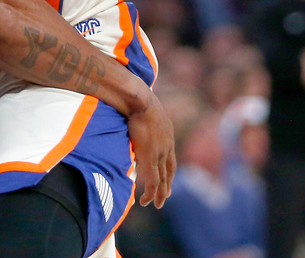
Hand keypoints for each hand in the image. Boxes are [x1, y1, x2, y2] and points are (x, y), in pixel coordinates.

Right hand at [126, 89, 175, 208]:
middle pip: (169, 170)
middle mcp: (167, 146)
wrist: (140, 100)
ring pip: (162, 179)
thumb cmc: (139, 99)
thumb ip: (144, 119)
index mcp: (167, 135)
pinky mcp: (150, 157)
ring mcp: (160, 152)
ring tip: (158, 204)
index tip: (167, 177)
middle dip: (168, 184)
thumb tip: (135, 116)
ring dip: (160, 193)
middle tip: (167, 196)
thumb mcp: (146, 111)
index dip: (168, 169)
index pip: (170, 156)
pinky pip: (153, 181)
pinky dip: (151, 192)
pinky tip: (146, 201)